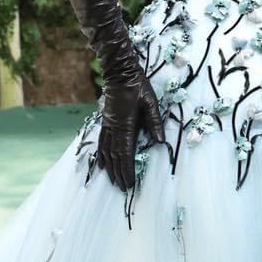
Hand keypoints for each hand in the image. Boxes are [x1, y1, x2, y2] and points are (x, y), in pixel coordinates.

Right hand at [95, 75, 164, 191]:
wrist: (120, 72)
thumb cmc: (138, 86)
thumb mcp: (151, 102)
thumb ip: (155, 122)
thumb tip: (160, 142)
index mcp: (126, 124)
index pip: (126, 153)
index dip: (127, 169)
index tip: (130, 183)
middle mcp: (114, 128)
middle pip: (115, 156)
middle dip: (119, 173)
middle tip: (124, 189)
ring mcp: (108, 125)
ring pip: (107, 151)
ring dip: (110, 168)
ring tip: (114, 181)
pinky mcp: (105, 122)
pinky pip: (102, 142)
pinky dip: (101, 155)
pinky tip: (101, 164)